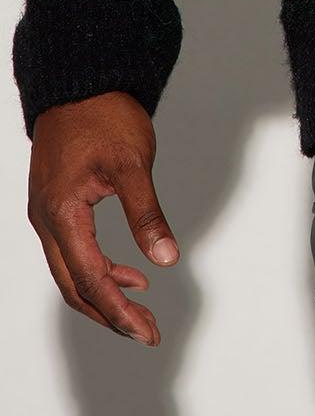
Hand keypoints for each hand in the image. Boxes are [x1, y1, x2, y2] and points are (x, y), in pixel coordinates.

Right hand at [26, 91, 179, 346]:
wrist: (81, 83)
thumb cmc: (104, 116)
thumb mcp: (133, 165)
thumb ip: (147, 214)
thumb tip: (167, 257)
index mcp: (62, 214)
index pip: (91, 280)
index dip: (120, 311)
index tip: (147, 332)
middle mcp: (46, 220)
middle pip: (74, 286)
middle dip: (110, 313)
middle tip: (146, 331)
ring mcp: (46, 214)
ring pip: (70, 272)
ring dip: (104, 294)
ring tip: (142, 307)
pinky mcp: (54, 205)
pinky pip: (71, 252)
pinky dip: (99, 268)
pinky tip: (130, 271)